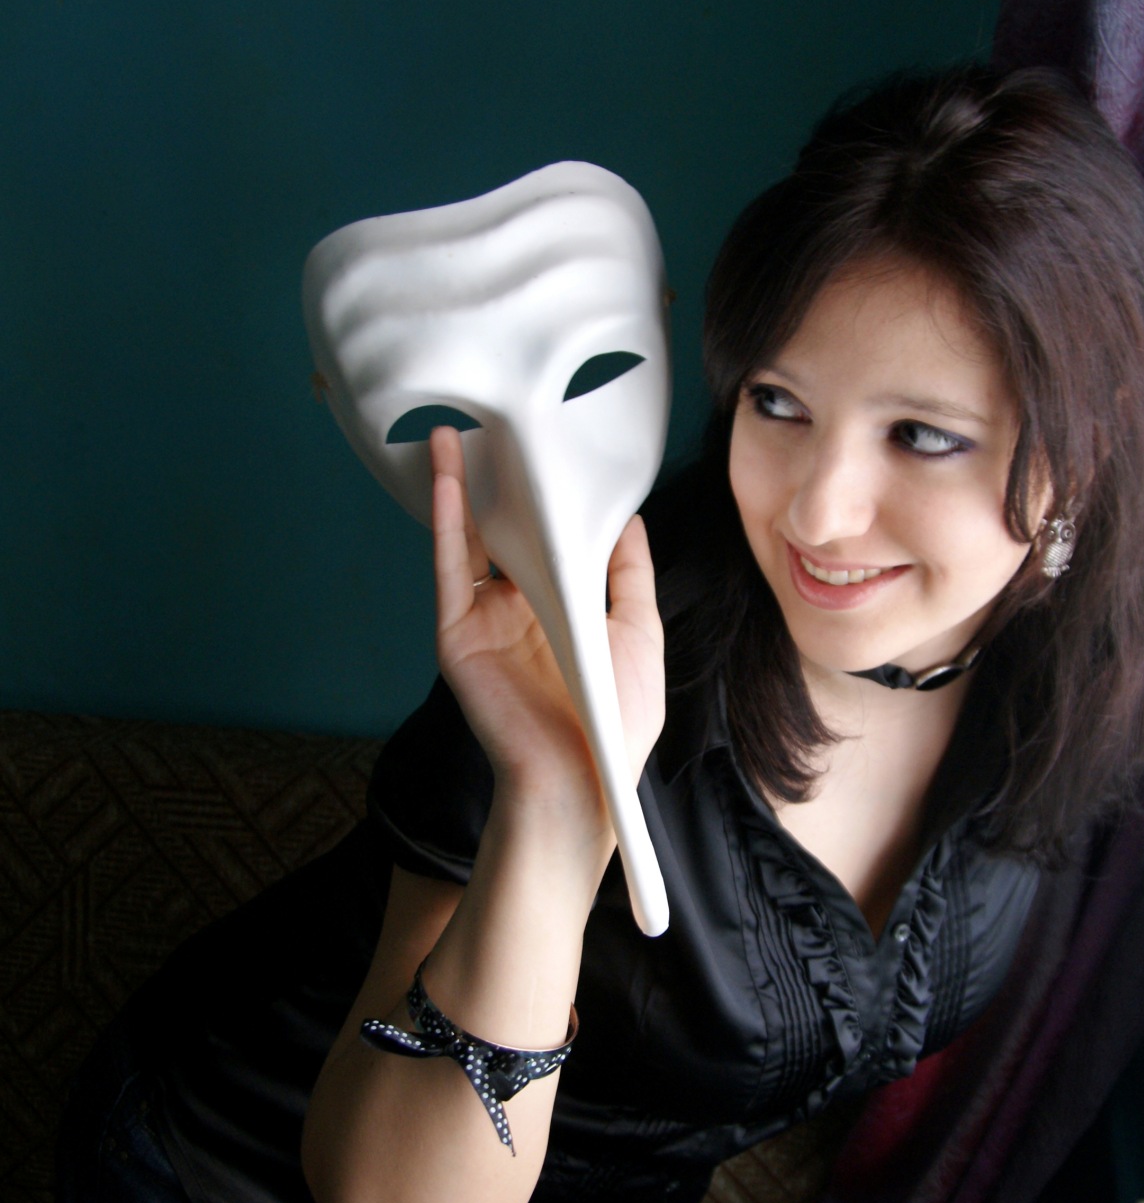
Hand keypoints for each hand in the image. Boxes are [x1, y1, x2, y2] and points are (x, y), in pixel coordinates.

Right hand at [429, 426, 664, 814]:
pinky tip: (447, 479)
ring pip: (467, 540)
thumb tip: (628, 514)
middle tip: (497, 423)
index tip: (549, 444)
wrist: (580, 779)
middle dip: (495, 481)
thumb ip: (628, 572)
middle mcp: (514, 610)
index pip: (545, 538)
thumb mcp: (638, 631)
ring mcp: (481, 621)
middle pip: (499, 531)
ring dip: (459, 487)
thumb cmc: (617, 719)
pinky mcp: (457, 636)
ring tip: (456, 433)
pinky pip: (449, 568)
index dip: (544, 495)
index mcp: (557, 610)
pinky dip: (446, 521)